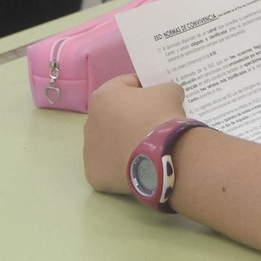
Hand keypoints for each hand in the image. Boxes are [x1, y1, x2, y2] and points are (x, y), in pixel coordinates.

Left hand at [83, 75, 185, 194]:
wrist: (161, 155)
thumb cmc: (160, 116)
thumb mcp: (170, 91)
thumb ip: (163, 89)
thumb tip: (164, 98)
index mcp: (103, 96)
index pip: (125, 85)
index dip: (144, 87)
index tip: (158, 96)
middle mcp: (89, 122)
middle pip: (113, 115)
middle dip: (131, 116)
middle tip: (154, 121)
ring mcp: (89, 151)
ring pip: (109, 142)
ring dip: (124, 140)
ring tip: (148, 144)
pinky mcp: (94, 174)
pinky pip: (110, 165)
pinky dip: (123, 163)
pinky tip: (140, 162)